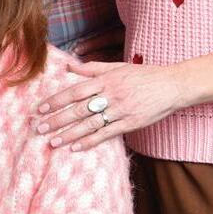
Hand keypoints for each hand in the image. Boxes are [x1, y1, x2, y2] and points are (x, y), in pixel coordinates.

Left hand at [35, 59, 186, 149]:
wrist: (173, 86)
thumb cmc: (144, 75)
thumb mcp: (118, 67)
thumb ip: (93, 68)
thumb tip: (68, 66)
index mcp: (107, 80)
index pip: (75, 91)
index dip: (57, 100)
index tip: (41, 108)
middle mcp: (111, 95)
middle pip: (79, 109)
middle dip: (57, 120)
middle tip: (39, 128)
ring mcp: (121, 110)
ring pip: (90, 124)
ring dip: (70, 134)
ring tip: (53, 141)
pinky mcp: (130, 124)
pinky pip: (107, 134)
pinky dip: (90, 141)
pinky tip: (76, 147)